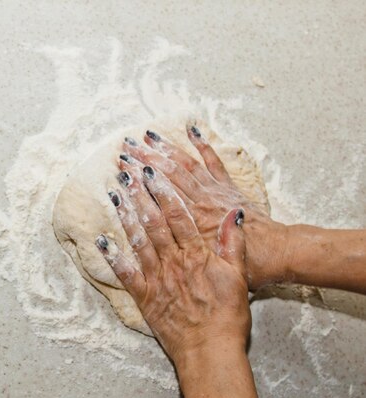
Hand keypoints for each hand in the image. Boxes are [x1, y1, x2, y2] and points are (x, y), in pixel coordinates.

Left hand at [95, 159, 250, 364]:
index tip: (151, 172)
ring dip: (124, 216)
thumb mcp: (239, 277)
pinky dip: (112, 257)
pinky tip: (101, 240)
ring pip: (138, 240)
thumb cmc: (227, 317)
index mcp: (197, 254)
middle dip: (139, 195)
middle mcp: (174, 262)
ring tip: (113, 194)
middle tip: (126, 173)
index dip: (163, 191)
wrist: (210, 351)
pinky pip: (125, 274)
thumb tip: (232, 215)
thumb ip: (234, 244)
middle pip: (154, 222)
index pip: (178, 215)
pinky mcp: (145, 297)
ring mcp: (157, 279)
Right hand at [121, 128, 288, 288]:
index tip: (124, 170)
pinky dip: (203, 145)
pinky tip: (192, 130)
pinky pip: (213, 162)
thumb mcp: (212, 264)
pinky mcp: (228, 187)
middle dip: (145, 161)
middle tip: (126, 148)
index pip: (162, 195)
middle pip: (169, 176)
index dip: (141, 181)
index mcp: (193, 221)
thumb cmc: (244, 263)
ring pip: (186, 165)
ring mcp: (215, 191)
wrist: (277, 252)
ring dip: (166, 149)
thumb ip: (186, 249)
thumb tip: (160, 241)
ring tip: (146, 136)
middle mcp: (201, 201)